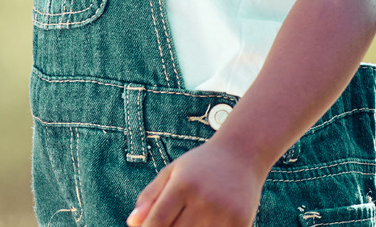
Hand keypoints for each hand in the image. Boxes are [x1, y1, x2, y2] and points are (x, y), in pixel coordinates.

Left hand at [126, 141, 264, 226]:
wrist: (242, 155)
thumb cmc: (199, 166)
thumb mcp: (171, 172)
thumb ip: (150, 197)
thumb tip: (132, 223)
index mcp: (182, 185)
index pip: (157, 221)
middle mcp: (204, 200)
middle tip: (169, 221)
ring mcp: (225, 214)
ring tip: (187, 220)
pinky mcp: (242, 224)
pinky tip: (204, 223)